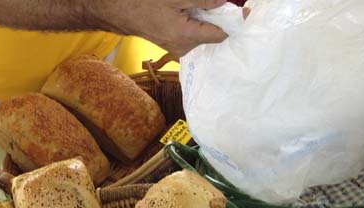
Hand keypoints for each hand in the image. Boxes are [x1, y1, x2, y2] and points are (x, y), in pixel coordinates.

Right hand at [99, 0, 230, 56]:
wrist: (119, 11)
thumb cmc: (144, 4)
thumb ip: (204, 1)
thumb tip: (225, 2)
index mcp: (186, 37)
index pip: (220, 35)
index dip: (234, 23)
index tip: (245, 12)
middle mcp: (182, 47)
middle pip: (212, 37)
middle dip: (219, 21)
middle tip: (225, 7)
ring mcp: (176, 47)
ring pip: (202, 36)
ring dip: (207, 21)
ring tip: (203, 9)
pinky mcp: (171, 43)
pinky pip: (191, 36)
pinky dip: (196, 23)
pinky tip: (191, 13)